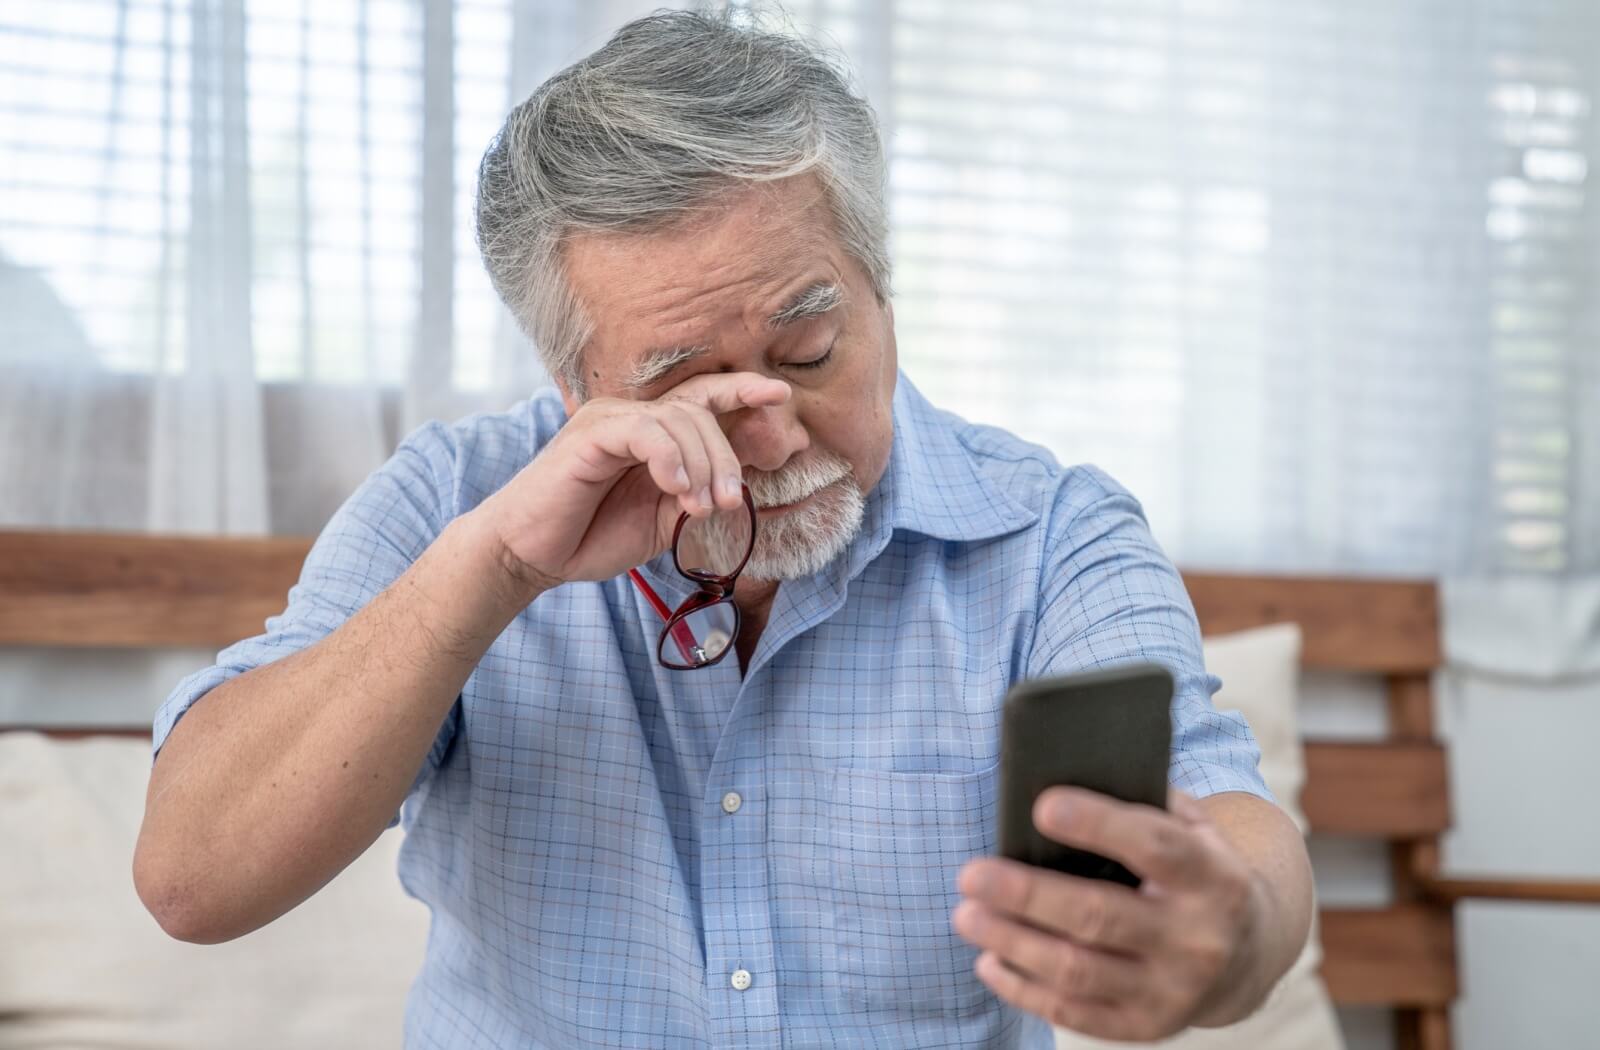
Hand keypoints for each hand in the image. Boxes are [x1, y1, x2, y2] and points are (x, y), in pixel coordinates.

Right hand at [476, 372, 790, 589]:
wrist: (532, 555)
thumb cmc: (591, 535)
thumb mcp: (661, 519)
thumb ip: (695, 497)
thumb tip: (736, 487)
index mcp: (650, 431)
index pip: (703, 398)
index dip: (743, 391)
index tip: (781, 395)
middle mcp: (631, 415)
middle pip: (701, 411)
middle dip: (726, 456)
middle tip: (732, 501)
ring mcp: (609, 420)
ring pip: (680, 419)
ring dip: (703, 466)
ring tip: (700, 507)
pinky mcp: (590, 433)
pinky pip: (646, 431)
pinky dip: (670, 459)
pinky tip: (676, 491)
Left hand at [952, 788, 1265, 1039]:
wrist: (1246, 955)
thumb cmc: (1196, 872)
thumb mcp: (1193, 829)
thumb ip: (1143, 803)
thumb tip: (1062, 777)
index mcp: (1213, 877)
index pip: (1155, 846)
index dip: (1098, 825)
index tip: (1041, 806)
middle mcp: (1197, 939)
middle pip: (1100, 916)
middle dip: (1027, 895)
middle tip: (971, 874)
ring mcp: (1171, 990)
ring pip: (1078, 970)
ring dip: (1012, 942)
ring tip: (966, 915)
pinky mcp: (1145, 1026)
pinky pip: (1073, 1012)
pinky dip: (1022, 988)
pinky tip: (989, 960)